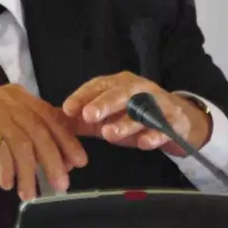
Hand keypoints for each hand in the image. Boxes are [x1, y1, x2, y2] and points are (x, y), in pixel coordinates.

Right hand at [0, 84, 88, 200]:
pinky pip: (0, 151)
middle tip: (61, 184)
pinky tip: (6, 184)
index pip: (50, 117)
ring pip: (21, 144)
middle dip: (53, 160)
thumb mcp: (3, 131)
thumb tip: (63, 159)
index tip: (78, 162)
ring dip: (28, 173)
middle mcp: (7, 98)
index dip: (67, 140)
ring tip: (29, 194)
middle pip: (39, 131)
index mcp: (18, 96)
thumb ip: (29, 138)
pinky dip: (6, 170)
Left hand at [61, 71, 209, 157]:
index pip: (97, 86)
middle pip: (120, 93)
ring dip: (125, 122)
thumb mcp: (106, 117)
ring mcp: (157, 102)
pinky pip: (164, 127)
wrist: (177, 120)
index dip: (82, 96)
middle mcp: (138, 88)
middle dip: (103, 104)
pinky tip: (143, 143)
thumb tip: (51, 123)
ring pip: (141, 111)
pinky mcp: (173, 119)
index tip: (67, 109)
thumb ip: (80, 121)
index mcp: (117, 84)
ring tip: (109, 134)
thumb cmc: (134, 116)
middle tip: (88, 116)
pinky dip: (154, 135)